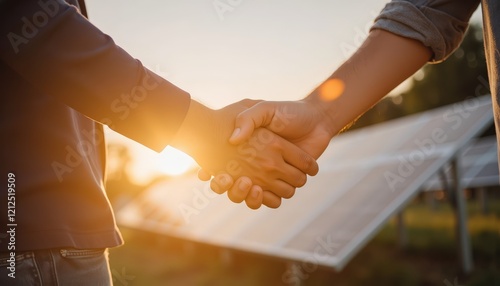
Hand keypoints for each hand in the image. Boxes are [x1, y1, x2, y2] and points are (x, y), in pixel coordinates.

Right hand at [171, 99, 318, 208]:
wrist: (315, 120)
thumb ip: (247, 119)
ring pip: (250, 197)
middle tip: (228, 179)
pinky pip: (272, 200)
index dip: (211, 174)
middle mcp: (254, 167)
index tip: (209, 173)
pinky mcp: (286, 184)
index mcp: (245, 151)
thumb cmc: (287, 112)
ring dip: (247, 195)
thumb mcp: (264, 109)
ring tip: (248, 183)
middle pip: (232, 188)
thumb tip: (233, 139)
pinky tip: (261, 189)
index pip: (221, 167)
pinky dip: (266, 199)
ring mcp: (270, 177)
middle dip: (227, 188)